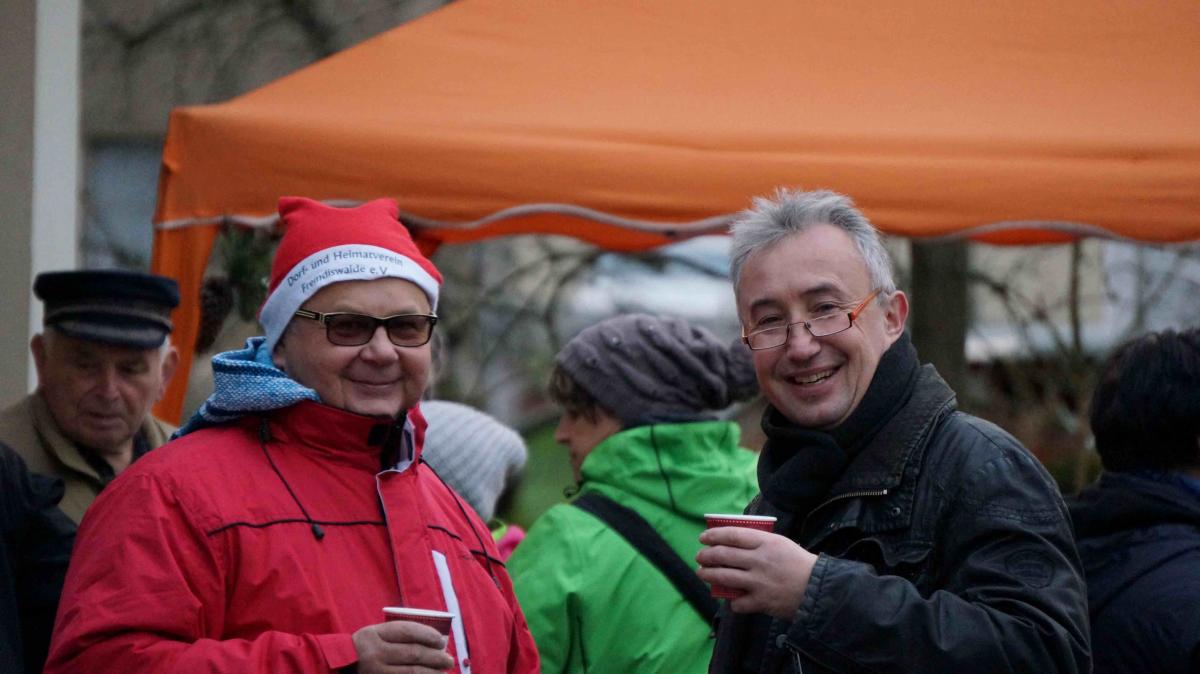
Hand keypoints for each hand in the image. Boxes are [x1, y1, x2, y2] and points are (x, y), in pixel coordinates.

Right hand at [352, 620, 454, 673]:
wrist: (339, 667)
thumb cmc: (366, 648)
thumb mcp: (376, 634)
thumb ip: (400, 634)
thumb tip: (437, 640)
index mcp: (375, 634)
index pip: (407, 631)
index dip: (428, 634)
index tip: (441, 640)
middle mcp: (375, 653)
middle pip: (413, 653)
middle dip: (436, 657)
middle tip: (449, 660)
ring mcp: (376, 672)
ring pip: (412, 672)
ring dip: (432, 673)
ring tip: (444, 672)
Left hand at [696, 526, 817, 618]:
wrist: (819, 589)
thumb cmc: (800, 563)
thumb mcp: (781, 543)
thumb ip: (759, 542)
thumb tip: (734, 541)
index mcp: (766, 542)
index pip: (732, 535)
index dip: (713, 536)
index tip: (703, 538)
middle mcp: (759, 560)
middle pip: (723, 555)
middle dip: (706, 556)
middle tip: (699, 556)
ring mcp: (758, 582)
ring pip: (723, 577)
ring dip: (708, 575)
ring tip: (702, 573)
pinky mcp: (760, 602)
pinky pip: (737, 602)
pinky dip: (732, 601)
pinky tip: (731, 599)